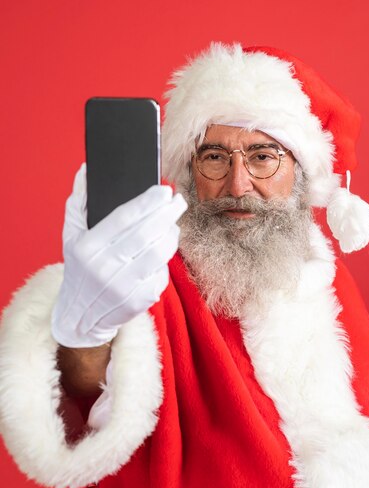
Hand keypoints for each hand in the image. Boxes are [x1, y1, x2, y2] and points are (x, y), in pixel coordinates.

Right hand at [52, 164, 186, 346]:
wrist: (80, 316)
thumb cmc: (80, 269)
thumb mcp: (71, 237)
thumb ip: (79, 203)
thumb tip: (87, 170)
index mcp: (86, 248)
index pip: (123, 218)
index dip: (147, 202)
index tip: (164, 189)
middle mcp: (104, 268)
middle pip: (146, 233)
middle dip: (168, 213)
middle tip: (179, 201)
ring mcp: (122, 287)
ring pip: (159, 253)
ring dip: (171, 235)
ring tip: (172, 224)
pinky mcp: (139, 301)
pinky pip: (161, 274)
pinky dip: (165, 261)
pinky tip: (161, 253)